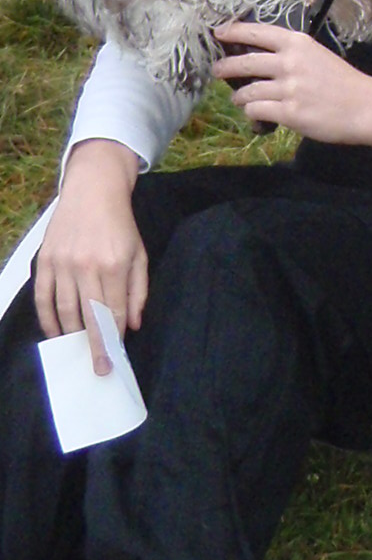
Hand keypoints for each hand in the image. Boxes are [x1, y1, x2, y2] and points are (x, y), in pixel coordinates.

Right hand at [35, 140, 145, 370]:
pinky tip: (55, 333)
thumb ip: (138, 290)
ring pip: (65, 311)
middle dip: (94, 346)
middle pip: (89, 316)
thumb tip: (133, 325)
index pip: (114, 311)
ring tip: (78, 351)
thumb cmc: (120, 224)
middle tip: (97, 368)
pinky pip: (43, 298)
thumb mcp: (139, 252)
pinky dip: (48, 320)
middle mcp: (88, 265)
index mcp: (115, 263)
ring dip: (71, 335)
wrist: (93, 190)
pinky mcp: (46, 261)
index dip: (114, 336)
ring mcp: (64, 263)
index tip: (115, 357)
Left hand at [211, 22, 371, 150]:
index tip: (218, 32)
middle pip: (245, 63)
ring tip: (241, 100)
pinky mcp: (289, 112)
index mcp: (299, 44)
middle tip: (216, 70)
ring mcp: (289, 88)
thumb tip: (259, 62)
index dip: (235, 31)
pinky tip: (258, 114)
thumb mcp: (318, 56)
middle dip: (225, 68)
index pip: (258, 32)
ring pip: (247, 92)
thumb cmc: (342, 81)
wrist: (365, 106)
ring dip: (240, 97)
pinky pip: (256, 111)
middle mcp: (290, 62)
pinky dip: (253, 113)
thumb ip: (291, 56)